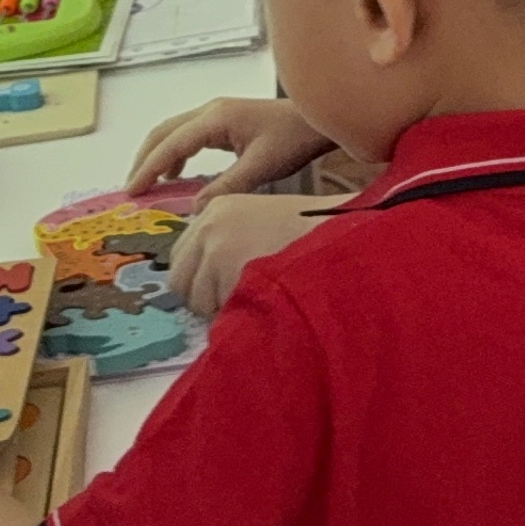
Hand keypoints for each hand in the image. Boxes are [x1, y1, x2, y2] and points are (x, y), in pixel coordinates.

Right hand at [130, 96, 331, 197]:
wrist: (320, 120)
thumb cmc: (294, 139)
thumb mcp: (261, 168)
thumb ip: (227, 187)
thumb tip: (194, 210)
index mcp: (216, 118)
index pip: (170, 144)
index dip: (148, 168)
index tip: (131, 191)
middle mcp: (211, 110)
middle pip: (164, 132)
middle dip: (144, 160)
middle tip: (132, 190)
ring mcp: (217, 113)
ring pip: (174, 132)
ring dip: (158, 156)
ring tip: (148, 185)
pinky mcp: (225, 120)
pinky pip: (189, 135)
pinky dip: (176, 153)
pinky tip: (177, 175)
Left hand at [166, 192, 335, 314]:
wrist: (345, 240)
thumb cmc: (316, 236)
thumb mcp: (265, 224)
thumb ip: (231, 242)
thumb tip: (206, 280)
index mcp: (219, 208)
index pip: (182, 256)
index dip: (201, 278)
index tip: (225, 287)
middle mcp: (210, 224)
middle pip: (179, 279)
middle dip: (204, 296)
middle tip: (240, 298)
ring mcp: (216, 248)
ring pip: (197, 301)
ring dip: (223, 308)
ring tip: (261, 296)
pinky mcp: (227, 273)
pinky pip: (218, 313)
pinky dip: (238, 317)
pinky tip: (265, 303)